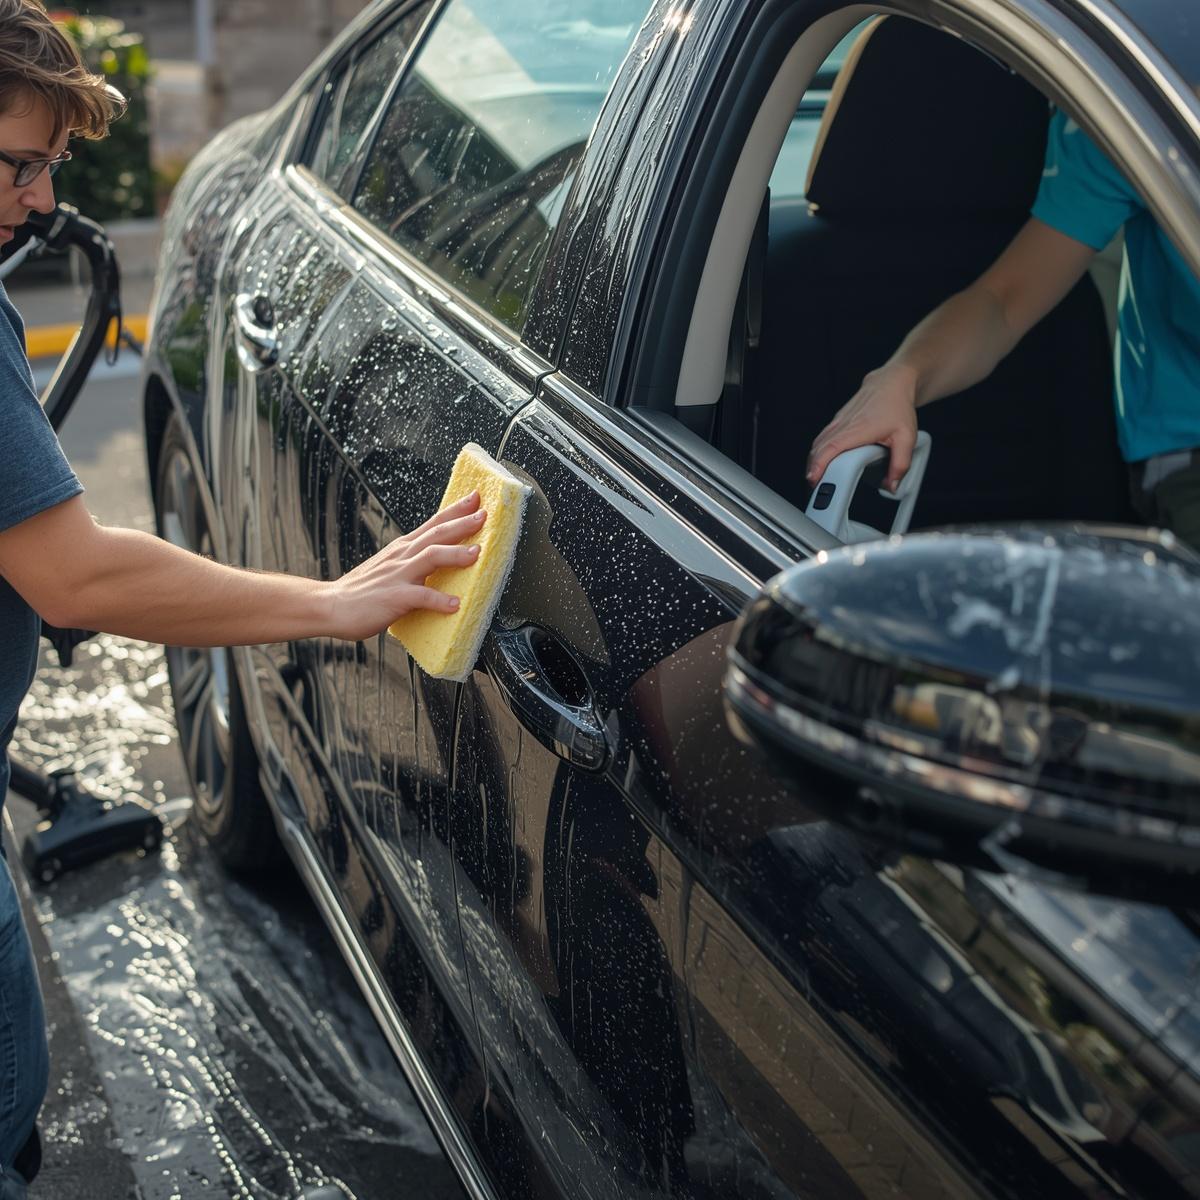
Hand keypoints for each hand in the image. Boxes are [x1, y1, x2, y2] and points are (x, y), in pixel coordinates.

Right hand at [328, 490, 486, 640]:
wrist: (330, 606)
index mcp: (402, 548)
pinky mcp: (394, 598)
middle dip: (462, 522)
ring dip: (455, 554)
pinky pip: (420, 597)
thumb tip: (439, 558)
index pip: (433, 523)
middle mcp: (402, 557)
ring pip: (430, 557)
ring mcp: (398, 576)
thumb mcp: (390, 567)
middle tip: (484, 514)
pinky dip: (439, 600)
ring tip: (477, 553)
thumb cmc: (362, 591)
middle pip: (436, 534)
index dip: (455, 509)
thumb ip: (413, 561)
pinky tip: (455, 604)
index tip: (476, 498)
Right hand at [806, 364, 919, 492]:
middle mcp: (844, 425)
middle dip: (812, 470)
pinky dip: (818, 452)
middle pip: (818, 449)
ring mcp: (838, 422)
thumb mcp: (907, 437)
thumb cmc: (897, 406)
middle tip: (817, 488)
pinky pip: (822, 438)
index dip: (819, 464)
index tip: (814, 478)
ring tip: (818, 479)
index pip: (831, 448)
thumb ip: (901, 464)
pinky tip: (822, 462)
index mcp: (858, 429)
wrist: (891, 383)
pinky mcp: (837, 422)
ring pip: (817, 444)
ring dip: (813, 462)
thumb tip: (892, 485)